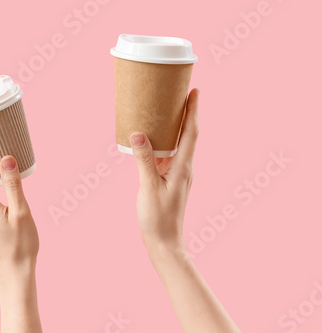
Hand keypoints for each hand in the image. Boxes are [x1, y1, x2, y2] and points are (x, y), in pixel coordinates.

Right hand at [130, 88, 198, 255]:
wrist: (164, 242)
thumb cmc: (158, 218)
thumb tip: (137, 133)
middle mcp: (183, 167)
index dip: (193, 111)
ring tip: (166, 108)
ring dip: (176, 124)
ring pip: (178, 142)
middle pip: (188, 133)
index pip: (191, 132)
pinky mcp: (168, 179)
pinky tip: (152, 137)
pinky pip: (168, 152)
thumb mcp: (148, 187)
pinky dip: (163, 139)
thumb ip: (144, 160)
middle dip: (186, 112)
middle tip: (180, 91)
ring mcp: (177, 173)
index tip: (195, 91)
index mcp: (183, 167)